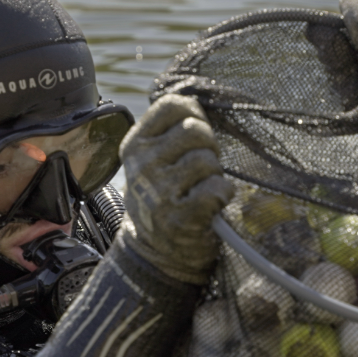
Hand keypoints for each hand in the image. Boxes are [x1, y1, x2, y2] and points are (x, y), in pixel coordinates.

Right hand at [119, 94, 235, 284]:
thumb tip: (196, 103)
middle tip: (201, 171)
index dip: (194, 117)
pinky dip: (223, 195)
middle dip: (209, 148)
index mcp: (135, 144)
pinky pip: (217, 188)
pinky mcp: (179, 217)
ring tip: (202, 189)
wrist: (157, 253)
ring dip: (215, 174)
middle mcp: (142, 165)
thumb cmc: (164, 197)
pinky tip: (211, 205)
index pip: (173, 105)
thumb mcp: (153, 160)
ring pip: (207, 159)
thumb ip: (169, 131)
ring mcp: (158, 192)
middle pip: (196, 131)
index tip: (193, 139)